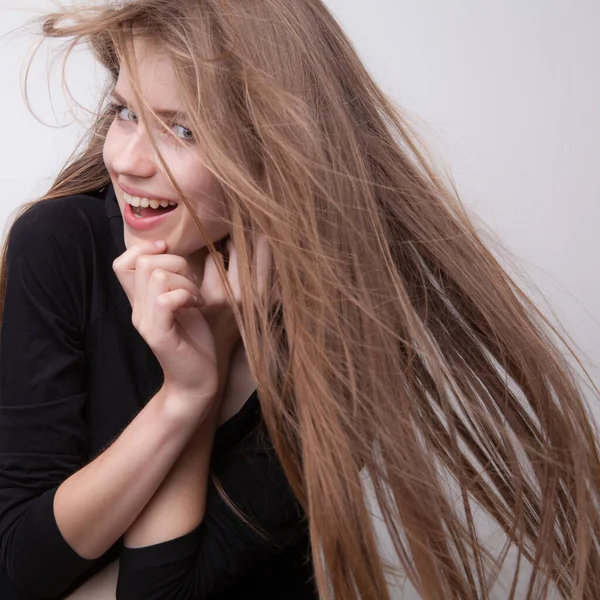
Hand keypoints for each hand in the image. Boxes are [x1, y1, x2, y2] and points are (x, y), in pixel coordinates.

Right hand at [112, 239, 240, 416]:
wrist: (195, 382)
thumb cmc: (193, 341)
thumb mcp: (183, 303)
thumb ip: (174, 281)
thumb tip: (180, 250)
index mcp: (140, 300)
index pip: (122, 262)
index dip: (146, 250)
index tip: (172, 258)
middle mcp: (137, 309)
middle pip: (143, 262)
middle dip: (176, 264)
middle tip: (192, 284)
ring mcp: (146, 322)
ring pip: (156, 276)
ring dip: (184, 281)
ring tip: (196, 297)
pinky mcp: (159, 336)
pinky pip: (165, 300)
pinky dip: (186, 295)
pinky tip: (197, 305)